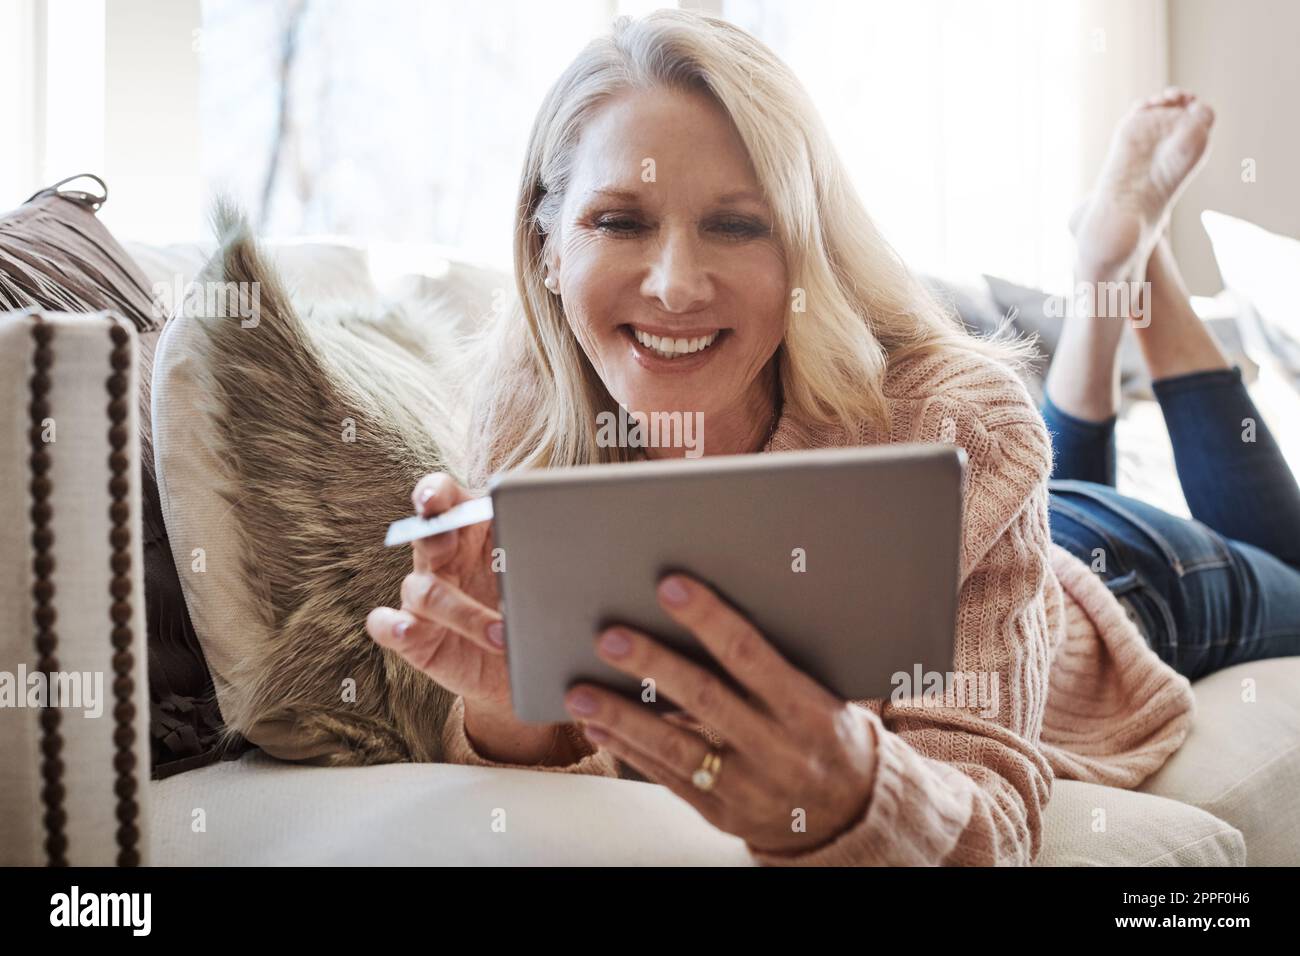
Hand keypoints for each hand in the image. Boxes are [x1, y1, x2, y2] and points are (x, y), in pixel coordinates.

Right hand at [365, 474, 564, 762]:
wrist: (525, 664)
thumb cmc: (536, 604)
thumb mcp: (547, 574)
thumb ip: (552, 550)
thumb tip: (585, 536)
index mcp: (471, 531)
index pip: (443, 498)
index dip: (433, 493)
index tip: (434, 499)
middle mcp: (442, 559)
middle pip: (425, 535)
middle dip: (432, 532)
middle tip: (446, 538)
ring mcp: (425, 596)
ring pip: (425, 591)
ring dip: (460, 612)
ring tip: (502, 635)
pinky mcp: (415, 634)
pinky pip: (388, 625)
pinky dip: (394, 626)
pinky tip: (409, 629)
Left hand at [563, 573, 877, 855]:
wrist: (849, 815)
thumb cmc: (826, 735)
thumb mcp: (823, 697)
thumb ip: (774, 664)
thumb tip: (708, 612)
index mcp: (807, 709)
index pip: (751, 655)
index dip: (709, 618)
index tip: (671, 586)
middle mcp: (777, 749)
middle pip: (705, 698)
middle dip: (653, 665)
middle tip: (609, 637)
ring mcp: (747, 786)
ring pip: (676, 746)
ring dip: (623, 716)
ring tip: (581, 692)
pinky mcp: (721, 813)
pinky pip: (668, 778)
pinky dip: (629, 750)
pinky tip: (598, 726)